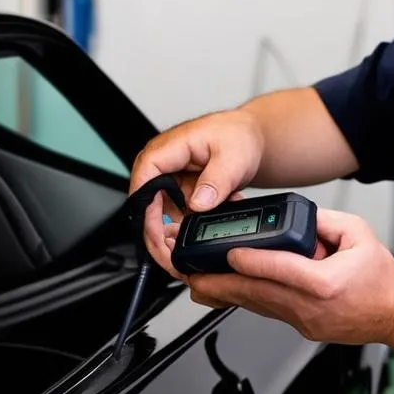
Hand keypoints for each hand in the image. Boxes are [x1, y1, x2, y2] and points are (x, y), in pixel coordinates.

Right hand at [129, 110, 264, 277]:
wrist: (250, 136)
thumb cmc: (238, 136)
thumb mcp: (233, 157)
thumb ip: (216, 181)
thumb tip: (198, 204)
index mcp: (168, 149)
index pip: (143, 182)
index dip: (145, 212)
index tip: (157, 235)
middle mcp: (163, 164)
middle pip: (147, 204)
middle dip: (158, 234)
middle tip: (172, 257)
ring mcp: (170, 178)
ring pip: (160, 214)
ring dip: (177, 232)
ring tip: (195, 243)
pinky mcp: (179, 190)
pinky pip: (177, 214)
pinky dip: (190, 225)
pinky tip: (205, 228)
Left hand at [186, 209, 393, 344]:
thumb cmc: (381, 280)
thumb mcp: (359, 234)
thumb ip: (325, 220)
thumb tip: (296, 215)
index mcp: (325, 283)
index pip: (281, 270)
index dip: (252, 261)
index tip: (230, 251)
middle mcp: (310, 306)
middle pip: (257, 293)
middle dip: (221, 283)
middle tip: (193, 273)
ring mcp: (303, 321)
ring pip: (256, 305)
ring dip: (225, 294)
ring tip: (198, 282)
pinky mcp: (300, 327)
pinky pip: (267, 311)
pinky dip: (244, 299)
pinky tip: (227, 291)